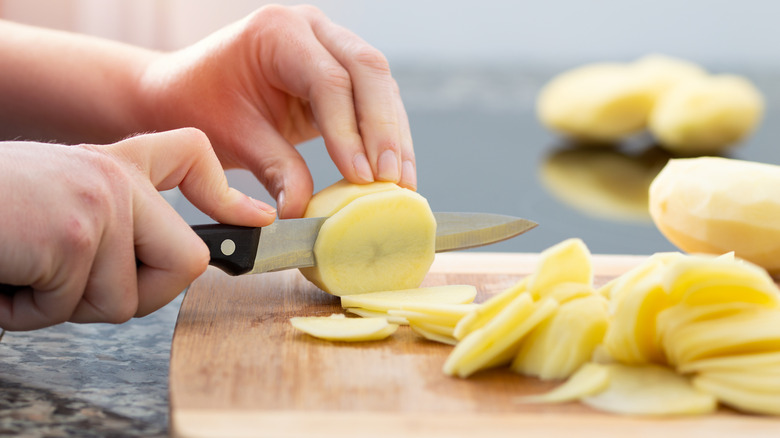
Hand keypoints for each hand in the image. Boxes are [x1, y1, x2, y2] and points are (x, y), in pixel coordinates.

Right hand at [0, 128, 272, 330]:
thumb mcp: (64, 211)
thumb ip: (123, 225)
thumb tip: (194, 263)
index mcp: (116, 167)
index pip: (190, 154)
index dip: (224, 192)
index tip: (253, 221)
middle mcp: (117, 176)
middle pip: (187, 264)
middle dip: (136, 296)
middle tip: (73, 281)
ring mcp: (101, 201)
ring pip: (128, 300)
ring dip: (67, 306)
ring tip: (25, 270)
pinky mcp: (76, 233)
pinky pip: (79, 305)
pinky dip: (32, 310)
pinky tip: (7, 274)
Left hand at [139, 4, 415, 217]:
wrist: (185, 91)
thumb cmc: (200, 104)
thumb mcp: (234, 137)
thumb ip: (275, 169)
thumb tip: (303, 209)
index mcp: (278, 33)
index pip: (328, 80)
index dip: (350, 131)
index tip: (361, 176)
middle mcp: (311, 30)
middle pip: (368, 71)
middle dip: (385, 130)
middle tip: (391, 179)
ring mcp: (330, 46)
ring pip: (381, 85)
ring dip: (394, 136)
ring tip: (402, 182)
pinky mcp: (340, 72)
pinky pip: (374, 99)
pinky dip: (386, 136)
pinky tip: (393, 170)